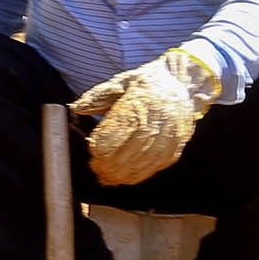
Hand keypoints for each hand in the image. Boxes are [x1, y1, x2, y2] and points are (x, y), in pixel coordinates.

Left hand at [67, 46, 216, 184]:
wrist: (182, 82)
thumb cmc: (145, 82)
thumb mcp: (121, 82)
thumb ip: (98, 96)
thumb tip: (76, 108)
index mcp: (144, 99)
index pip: (124, 126)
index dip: (108, 142)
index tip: (93, 151)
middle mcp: (161, 117)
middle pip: (136, 146)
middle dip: (115, 162)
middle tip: (97, 170)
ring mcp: (172, 131)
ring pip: (149, 158)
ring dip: (127, 171)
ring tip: (108, 178)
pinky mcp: (178, 142)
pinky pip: (160, 162)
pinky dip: (143, 173)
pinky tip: (128, 178)